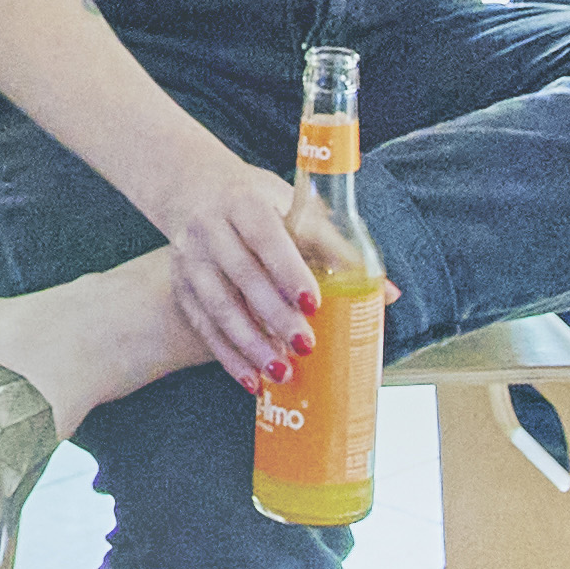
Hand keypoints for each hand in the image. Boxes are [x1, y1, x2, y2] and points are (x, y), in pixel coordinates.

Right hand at [130, 138, 330, 391]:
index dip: (288, 269)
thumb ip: (337, 248)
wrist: (194, 188)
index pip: (265, 236)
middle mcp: (210, 229)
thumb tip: (387, 293)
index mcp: (243, 203)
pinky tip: (251, 380)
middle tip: (306, 346)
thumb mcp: (295, 209)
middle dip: (274, 316)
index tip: (313, 301)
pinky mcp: (181, 286)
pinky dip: (228, 356)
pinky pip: (203, 327)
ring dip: (251, 344)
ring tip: (281, 372)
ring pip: (219, 306)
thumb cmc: (257, 202)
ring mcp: (190, 259)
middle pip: (242, 276)